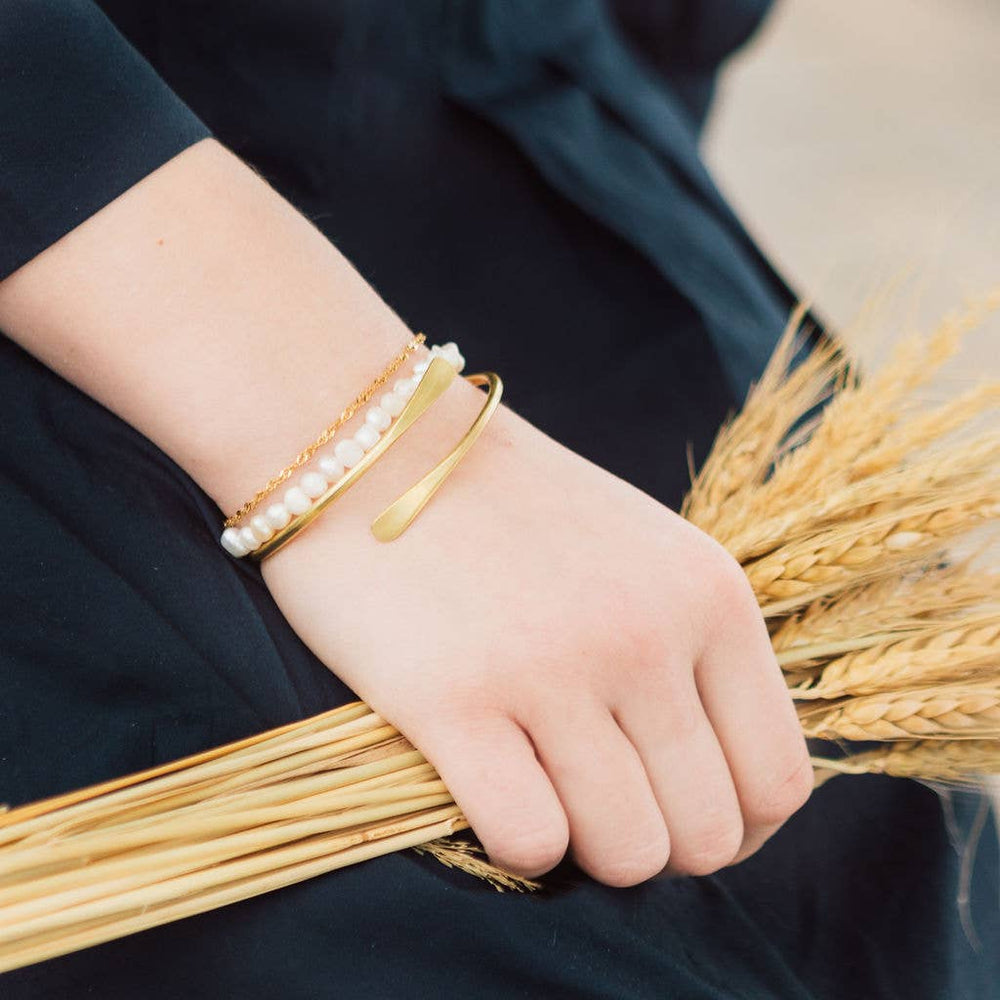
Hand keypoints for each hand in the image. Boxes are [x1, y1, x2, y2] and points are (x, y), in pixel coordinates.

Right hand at [259, 362, 812, 885]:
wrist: (379, 443)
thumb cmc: (511, 507)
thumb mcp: (640, 551)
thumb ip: (694, 651)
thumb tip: (719, 779)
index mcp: (709, 594)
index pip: (779, 779)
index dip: (739, 827)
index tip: (678, 813)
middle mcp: (647, 632)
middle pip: (708, 834)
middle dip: (657, 842)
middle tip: (594, 798)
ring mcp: (553, 667)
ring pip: (626, 853)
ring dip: (585, 848)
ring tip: (540, 785)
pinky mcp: (454, 700)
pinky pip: (529, 842)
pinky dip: (516, 841)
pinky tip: (487, 784)